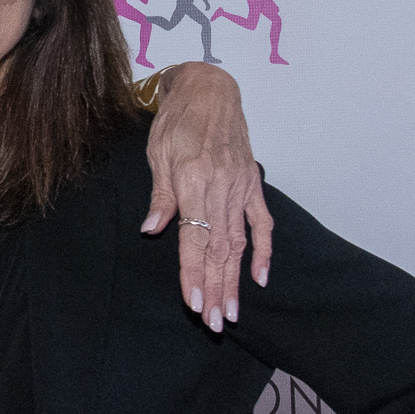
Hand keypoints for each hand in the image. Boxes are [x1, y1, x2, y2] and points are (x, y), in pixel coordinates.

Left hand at [141, 62, 272, 330]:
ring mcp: (241, 187)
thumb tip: (151, 231)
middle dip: (216, 288)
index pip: (194, 238)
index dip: (194, 273)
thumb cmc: (176, 121)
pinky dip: (263, 251)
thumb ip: (160, 196)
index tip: (194, 303)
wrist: (209, 91)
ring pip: (239, 243)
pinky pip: (262, 223)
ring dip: (235, 280)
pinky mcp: (252, 184)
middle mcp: (221, 188)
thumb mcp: (157, 154)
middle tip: (216, 323)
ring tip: (233, 312)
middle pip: (220, 248)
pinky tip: (260, 278)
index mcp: (194, 181)